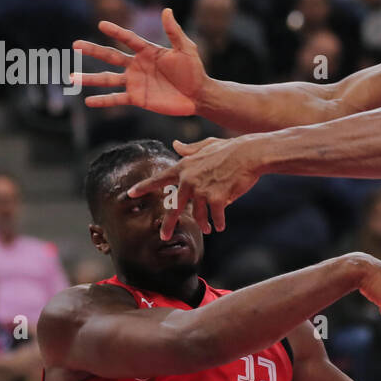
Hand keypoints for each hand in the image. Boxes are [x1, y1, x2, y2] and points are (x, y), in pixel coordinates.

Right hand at [73, 8, 207, 116]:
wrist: (198, 95)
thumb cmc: (194, 70)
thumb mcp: (186, 49)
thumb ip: (174, 32)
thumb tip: (167, 10)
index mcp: (147, 51)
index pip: (128, 39)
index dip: (116, 32)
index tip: (101, 24)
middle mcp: (137, 65)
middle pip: (111, 56)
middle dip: (93, 50)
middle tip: (75, 44)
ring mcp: (135, 81)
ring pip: (108, 79)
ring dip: (90, 78)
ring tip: (72, 76)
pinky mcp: (137, 97)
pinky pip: (117, 98)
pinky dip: (103, 100)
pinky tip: (88, 101)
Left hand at [129, 136, 260, 237]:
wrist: (250, 154)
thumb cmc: (231, 148)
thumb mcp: (207, 145)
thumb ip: (189, 149)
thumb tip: (175, 144)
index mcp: (184, 166)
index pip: (159, 179)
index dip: (143, 187)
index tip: (130, 194)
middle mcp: (188, 179)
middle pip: (174, 207)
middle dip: (168, 224)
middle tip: (164, 236)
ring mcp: (201, 190)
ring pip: (198, 215)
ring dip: (204, 224)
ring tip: (208, 230)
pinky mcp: (216, 199)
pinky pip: (215, 217)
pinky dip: (218, 222)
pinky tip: (220, 226)